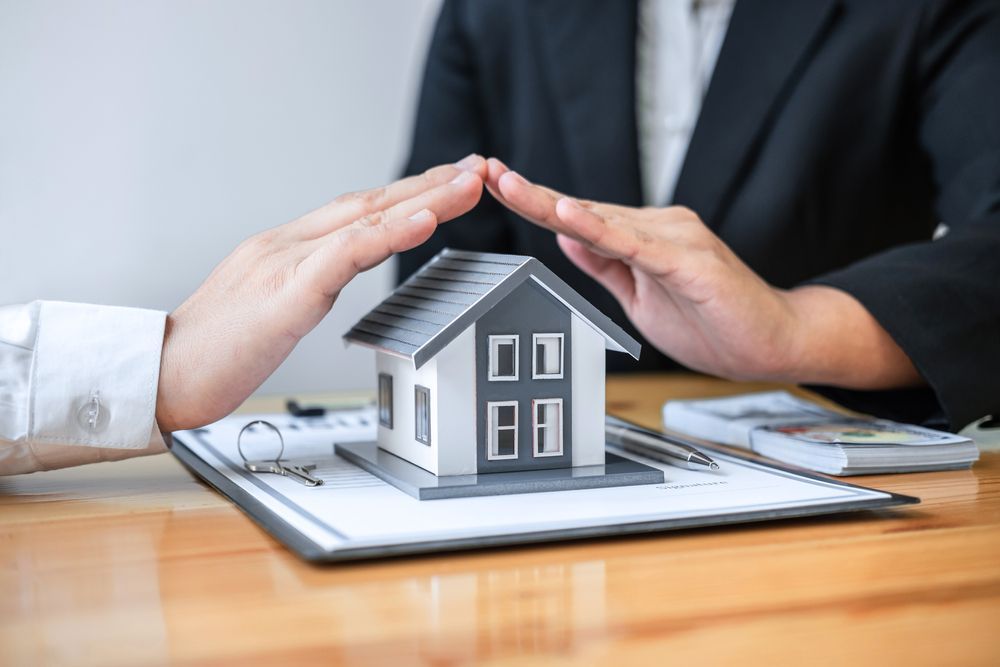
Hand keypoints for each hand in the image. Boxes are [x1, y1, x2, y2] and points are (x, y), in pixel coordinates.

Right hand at [155, 155, 486, 431]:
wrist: (159, 376)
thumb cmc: (212, 353)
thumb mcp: (268, 309)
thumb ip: (301, 286)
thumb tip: (330, 281)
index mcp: (286, 249)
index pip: (358, 212)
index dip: (407, 195)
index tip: (450, 184)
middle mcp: (288, 244)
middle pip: (371, 203)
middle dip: (430, 184)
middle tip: (479, 168)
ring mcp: (285, 264)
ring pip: (366, 219)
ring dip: (425, 199)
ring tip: (470, 182)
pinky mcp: (285, 294)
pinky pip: (345, 255)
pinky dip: (389, 233)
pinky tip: (425, 219)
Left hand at [484, 158, 920, 388]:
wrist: (774, 343)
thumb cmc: (714, 322)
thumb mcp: (639, 296)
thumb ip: (605, 265)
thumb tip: (566, 236)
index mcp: (642, 238)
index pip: (579, 219)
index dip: (536, 201)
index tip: (495, 184)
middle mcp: (658, 227)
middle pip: (583, 211)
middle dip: (531, 194)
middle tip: (486, 173)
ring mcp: (676, 239)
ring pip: (604, 220)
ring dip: (554, 203)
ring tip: (511, 186)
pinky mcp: (691, 261)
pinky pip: (638, 245)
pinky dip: (603, 231)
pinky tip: (571, 218)